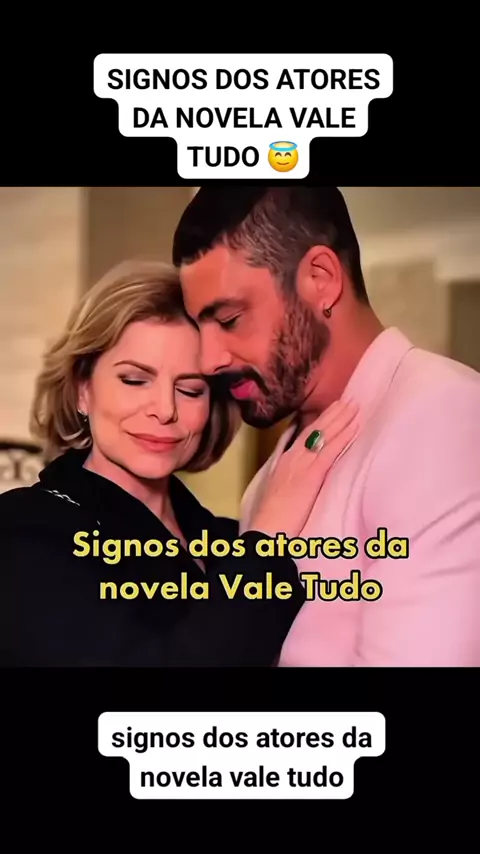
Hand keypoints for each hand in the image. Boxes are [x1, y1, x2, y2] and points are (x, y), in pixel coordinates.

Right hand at [250, 400, 359, 539]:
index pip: (303, 434)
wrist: (267, 529)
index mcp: (283, 460)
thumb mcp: (273, 489)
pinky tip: (356, 427)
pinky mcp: (312, 474)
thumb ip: (284, 473)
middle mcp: (292, 456)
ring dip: (341, 419)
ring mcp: (301, 463)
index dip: (319, 421)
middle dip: (332, 414)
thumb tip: (291, 466)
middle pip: (315, 429)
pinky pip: (331, 451)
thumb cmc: (271, 516)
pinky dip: (344, 437)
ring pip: (324, 435)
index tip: (331, 409)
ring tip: (355, 406)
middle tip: (347, 400)